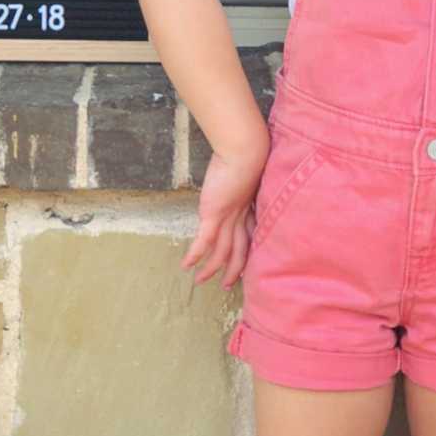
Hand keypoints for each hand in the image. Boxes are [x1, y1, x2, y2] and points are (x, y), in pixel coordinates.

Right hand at [180, 147, 266, 288]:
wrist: (244, 150)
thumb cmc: (245, 153)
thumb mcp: (245, 171)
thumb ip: (241, 180)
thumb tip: (239, 176)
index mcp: (248, 208)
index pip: (249, 237)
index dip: (246, 253)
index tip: (244, 264)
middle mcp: (240, 217)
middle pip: (239, 251)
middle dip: (233, 270)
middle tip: (227, 285)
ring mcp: (227, 217)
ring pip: (221, 251)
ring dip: (210, 269)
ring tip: (200, 280)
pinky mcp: (214, 214)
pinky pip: (204, 241)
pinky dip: (195, 255)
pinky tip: (186, 265)